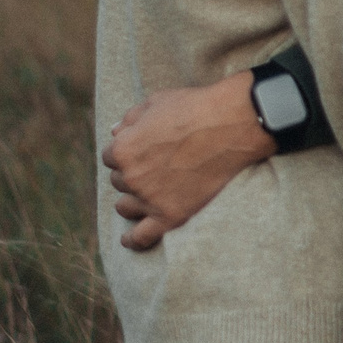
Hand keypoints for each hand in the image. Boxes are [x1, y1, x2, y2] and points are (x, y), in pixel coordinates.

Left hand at [102, 71, 275, 248]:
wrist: (231, 126)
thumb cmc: (194, 109)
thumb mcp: (155, 103)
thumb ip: (129, 119)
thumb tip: (115, 131)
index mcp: (122, 149)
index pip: (110, 156)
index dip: (126, 152)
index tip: (142, 150)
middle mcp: (131, 177)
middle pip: (119, 181)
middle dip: (132, 173)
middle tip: (155, 166)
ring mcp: (150, 199)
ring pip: (125, 206)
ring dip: (132, 200)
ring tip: (147, 194)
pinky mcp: (171, 216)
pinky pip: (142, 236)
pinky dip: (133, 240)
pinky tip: (129, 240)